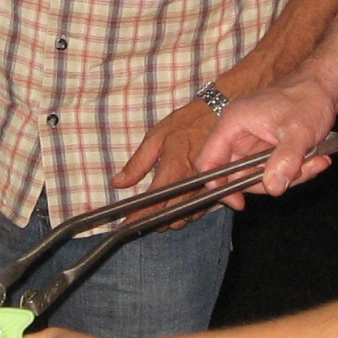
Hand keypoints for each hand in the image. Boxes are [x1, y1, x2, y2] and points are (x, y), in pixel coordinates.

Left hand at [112, 97, 222, 223]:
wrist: (219, 112)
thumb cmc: (186, 122)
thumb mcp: (156, 136)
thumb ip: (137, 163)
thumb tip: (118, 182)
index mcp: (174, 168)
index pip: (154, 202)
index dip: (139, 217)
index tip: (126, 225)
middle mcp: (192, 182)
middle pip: (171, 215)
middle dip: (155, 221)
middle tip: (142, 216)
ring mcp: (206, 186)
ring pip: (186, 216)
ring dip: (171, 219)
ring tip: (158, 214)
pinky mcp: (216, 186)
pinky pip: (201, 209)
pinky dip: (187, 212)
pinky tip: (178, 206)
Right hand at [194, 73, 337, 207]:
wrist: (325, 86)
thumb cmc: (307, 98)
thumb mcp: (298, 131)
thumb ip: (285, 160)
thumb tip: (273, 187)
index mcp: (233, 124)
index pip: (208, 161)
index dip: (217, 184)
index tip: (239, 201)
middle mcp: (237, 135)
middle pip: (238, 175)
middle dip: (269, 180)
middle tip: (297, 174)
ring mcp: (253, 143)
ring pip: (260, 175)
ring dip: (290, 176)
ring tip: (315, 160)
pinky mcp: (267, 148)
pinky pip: (275, 169)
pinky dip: (297, 170)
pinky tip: (317, 158)